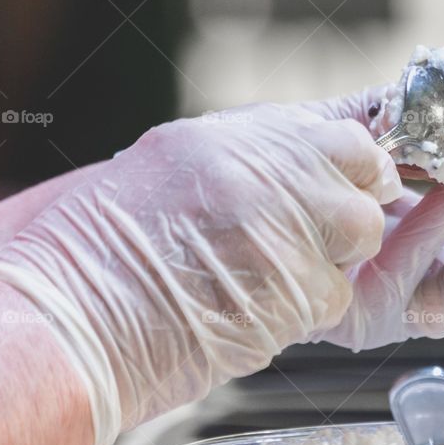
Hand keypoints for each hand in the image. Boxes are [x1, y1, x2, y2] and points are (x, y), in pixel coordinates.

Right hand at [0, 103, 399, 444]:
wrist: (76, 307)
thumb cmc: (114, 234)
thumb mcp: (184, 153)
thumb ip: (260, 144)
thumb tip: (317, 141)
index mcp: (253, 137)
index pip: (352, 140)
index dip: (353, 166)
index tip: (344, 182)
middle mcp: (281, 179)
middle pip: (367, 190)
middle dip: (348, 212)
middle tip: (309, 232)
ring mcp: (293, 235)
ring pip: (359, 242)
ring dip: (330, 257)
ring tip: (272, 270)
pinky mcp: (297, 296)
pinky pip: (335, 294)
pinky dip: (307, 303)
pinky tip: (257, 301)